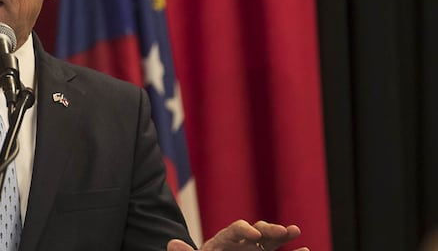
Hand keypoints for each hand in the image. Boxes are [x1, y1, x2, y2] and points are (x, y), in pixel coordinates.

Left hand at [166, 220, 307, 250]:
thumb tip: (171, 244)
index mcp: (222, 242)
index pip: (234, 231)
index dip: (244, 230)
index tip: (254, 235)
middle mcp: (241, 244)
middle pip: (256, 231)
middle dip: (270, 229)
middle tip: (284, 230)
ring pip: (271, 241)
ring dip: (283, 235)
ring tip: (295, 231)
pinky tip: (306, 250)